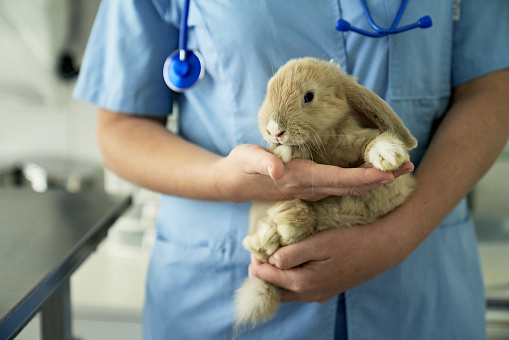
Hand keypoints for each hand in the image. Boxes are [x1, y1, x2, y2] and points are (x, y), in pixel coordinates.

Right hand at [214, 144, 412, 202]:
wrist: (234, 183)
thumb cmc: (242, 167)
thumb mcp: (247, 159)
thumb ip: (262, 161)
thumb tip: (278, 168)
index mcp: (301, 179)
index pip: (339, 180)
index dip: (365, 178)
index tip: (389, 174)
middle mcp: (311, 187)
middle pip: (352, 185)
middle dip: (381, 178)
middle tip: (410, 167)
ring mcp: (312, 188)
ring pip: (349, 186)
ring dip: (375, 179)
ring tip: (399, 169)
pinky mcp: (311, 186)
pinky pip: (341, 185)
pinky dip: (361, 179)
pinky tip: (373, 172)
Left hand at [248, 220, 404, 302]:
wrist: (382, 248)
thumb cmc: (350, 240)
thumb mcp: (319, 242)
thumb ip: (292, 253)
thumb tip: (271, 260)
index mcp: (303, 282)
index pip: (267, 276)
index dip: (256, 260)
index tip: (254, 245)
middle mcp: (309, 294)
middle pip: (274, 289)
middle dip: (263, 271)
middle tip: (260, 251)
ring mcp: (319, 294)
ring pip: (287, 291)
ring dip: (276, 276)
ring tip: (273, 256)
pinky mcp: (327, 290)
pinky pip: (300, 289)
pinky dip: (289, 279)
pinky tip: (292, 263)